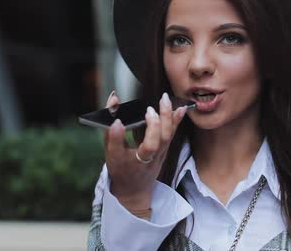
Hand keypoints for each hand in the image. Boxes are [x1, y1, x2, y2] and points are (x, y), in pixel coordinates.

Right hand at [103, 91, 187, 211]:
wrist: (135, 189)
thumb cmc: (120, 167)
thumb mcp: (110, 152)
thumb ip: (111, 128)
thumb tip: (114, 99)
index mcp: (122, 162)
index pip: (119, 150)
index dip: (117, 136)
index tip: (116, 122)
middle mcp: (142, 161)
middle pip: (152, 144)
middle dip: (152, 126)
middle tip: (148, 108)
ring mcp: (157, 157)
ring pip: (165, 139)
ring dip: (167, 119)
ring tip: (165, 100)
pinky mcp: (165, 151)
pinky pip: (171, 135)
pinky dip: (176, 121)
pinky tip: (180, 109)